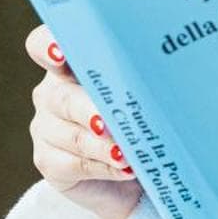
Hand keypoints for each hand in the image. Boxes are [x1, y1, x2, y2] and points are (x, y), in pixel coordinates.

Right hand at [24, 23, 142, 218]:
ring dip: (101, 145)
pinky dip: (103, 167)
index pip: (42, 45)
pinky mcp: (48, 161)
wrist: (133, 173)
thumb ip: (144, 77)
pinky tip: (126, 169)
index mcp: (69, 65)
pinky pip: (73, 165)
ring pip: (71, 135)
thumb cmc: (141, 118)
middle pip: (61, 97)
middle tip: (108, 121)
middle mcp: (52, 93)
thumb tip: (174, 73)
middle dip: (87, 109)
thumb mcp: (142, 92)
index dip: (47, 46)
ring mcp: (46, 128)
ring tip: (126, 153)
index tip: (60, 52)